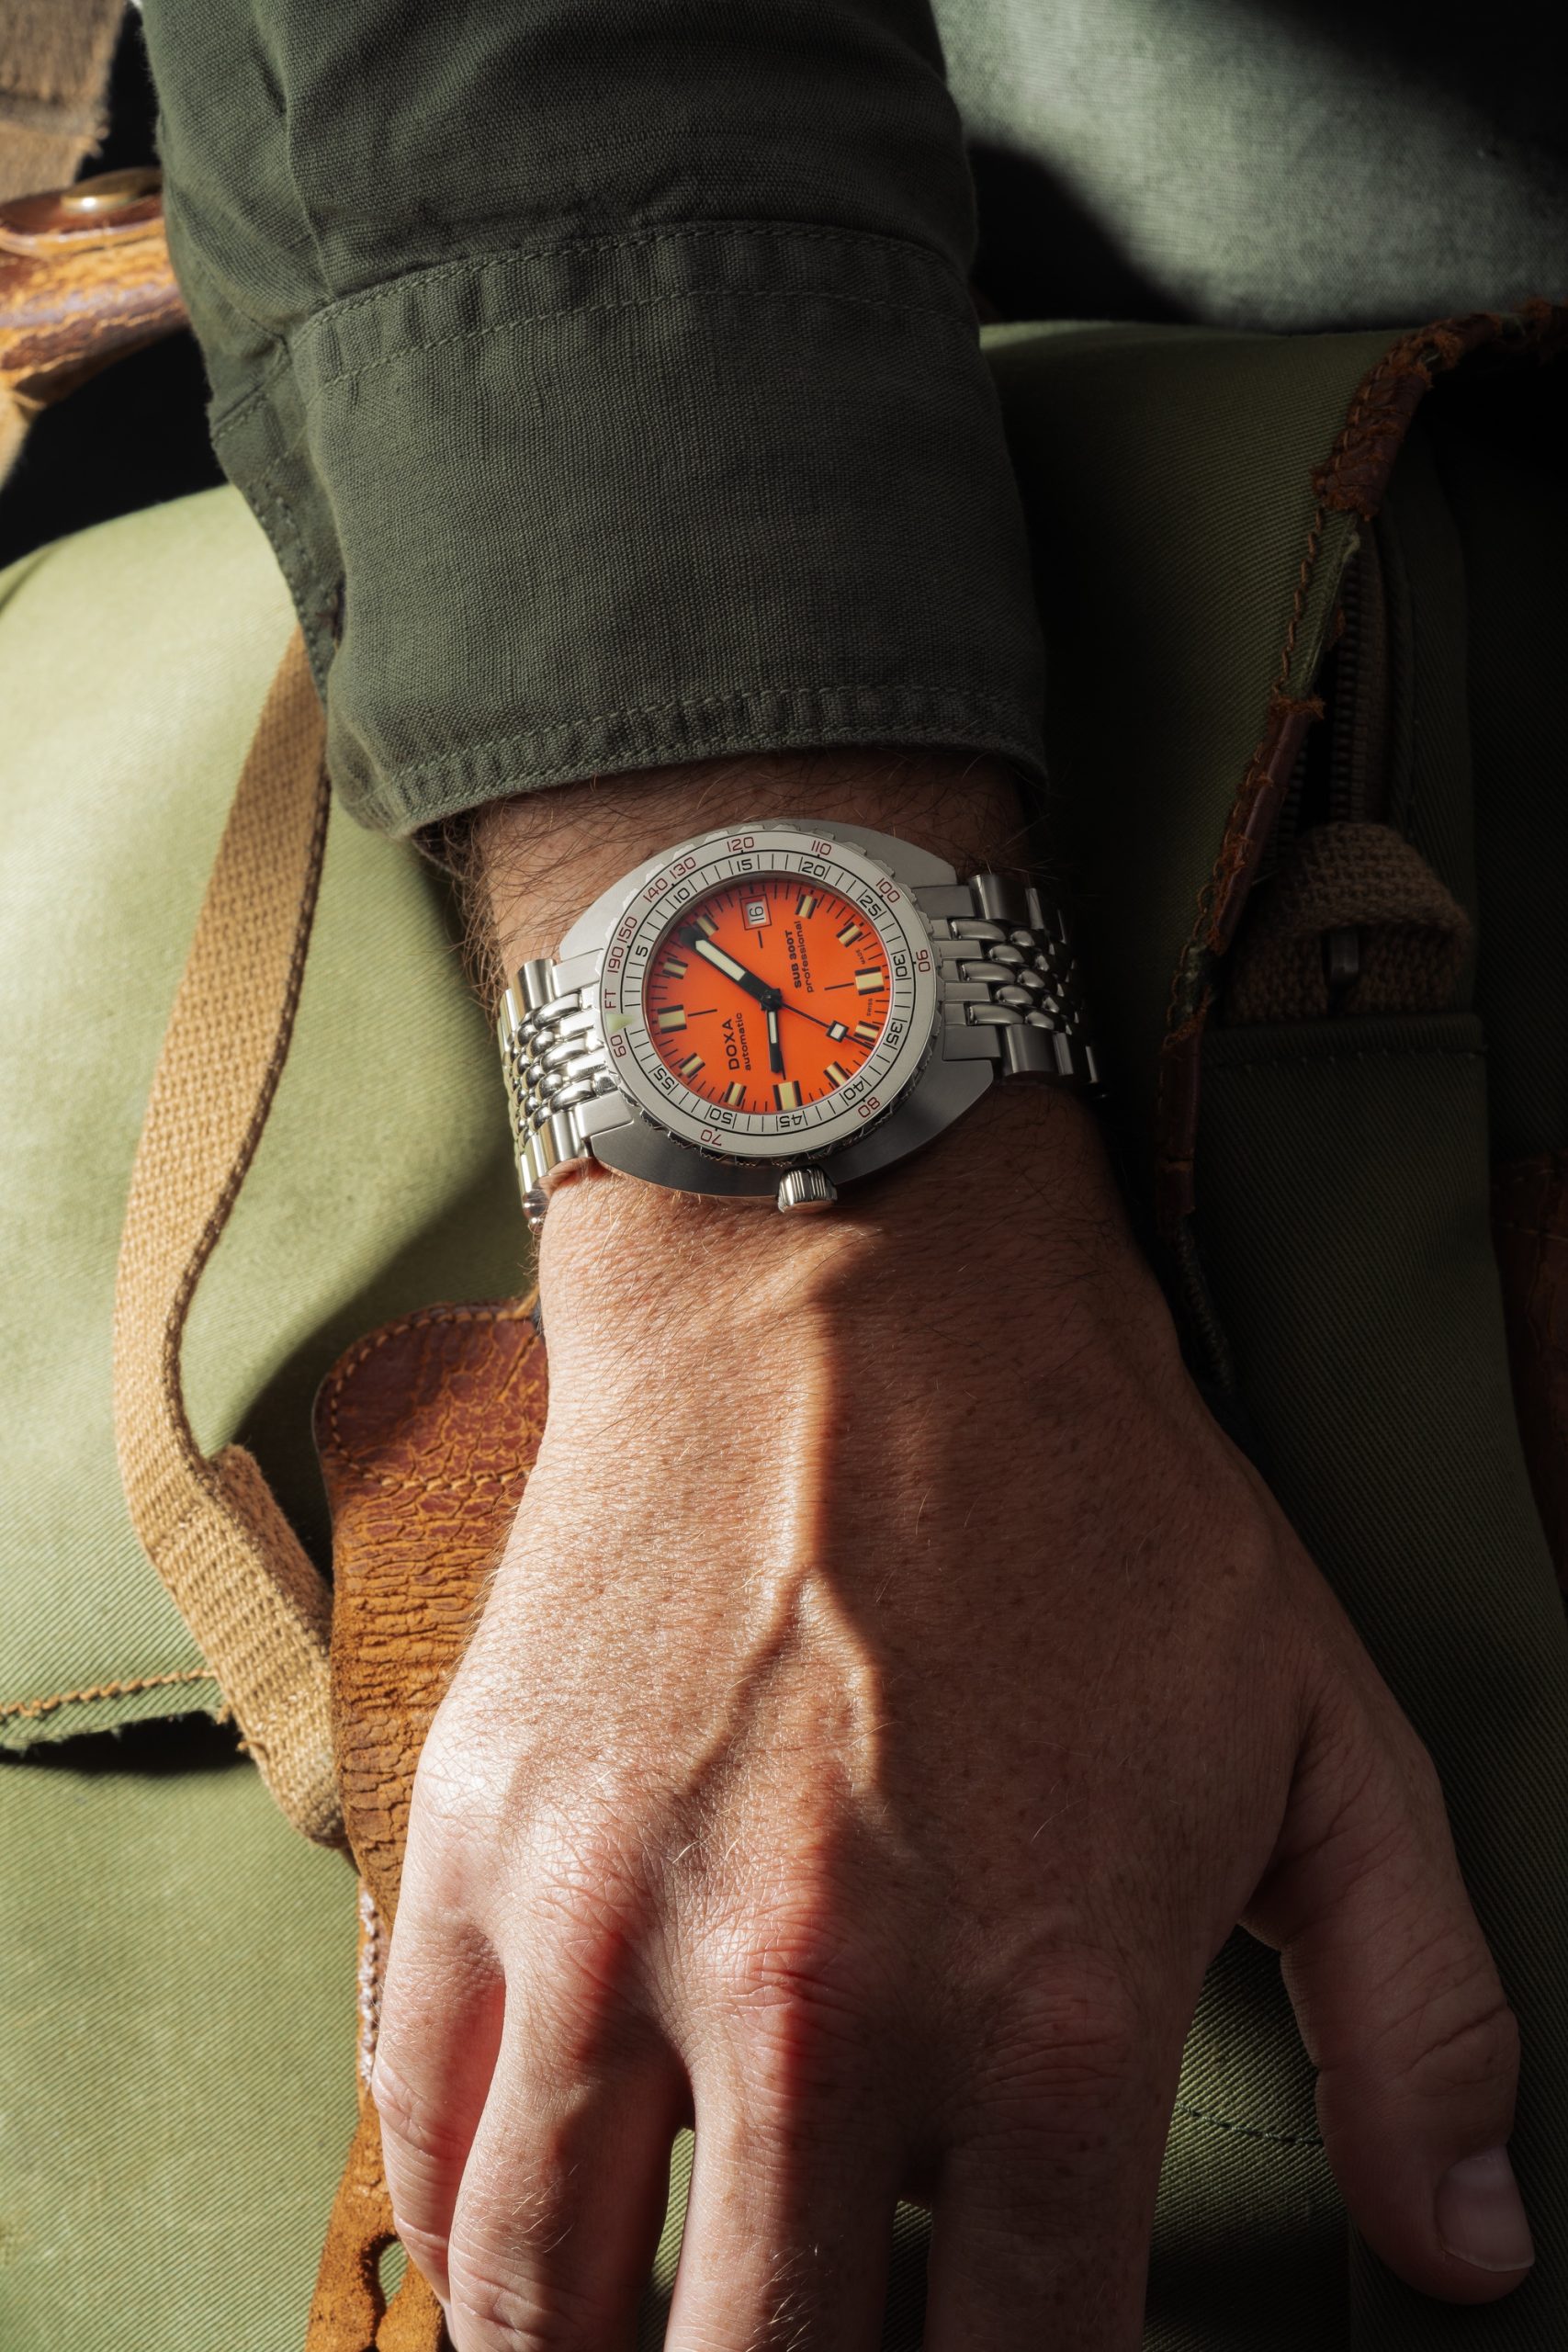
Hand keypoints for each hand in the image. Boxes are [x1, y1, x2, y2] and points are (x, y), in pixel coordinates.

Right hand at [375, 1079, 1531, 2350]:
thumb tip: (1470, 2249)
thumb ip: (1421, 2013)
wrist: (845, 1284)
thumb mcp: (1325, 1738)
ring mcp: (609, 1922)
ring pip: (539, 2300)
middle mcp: (811, 2004)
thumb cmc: (1088, 1503)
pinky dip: (456, 2217)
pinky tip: (516, 2225)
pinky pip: (417, 2121)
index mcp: (1045, 2013)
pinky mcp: (478, 1838)